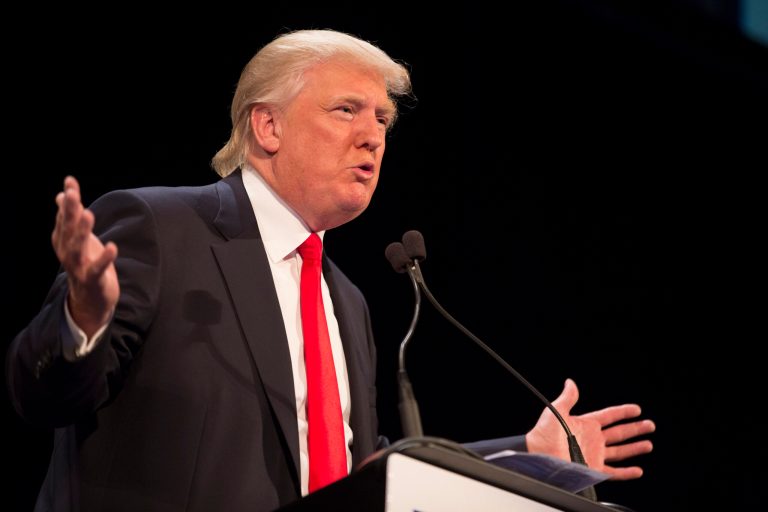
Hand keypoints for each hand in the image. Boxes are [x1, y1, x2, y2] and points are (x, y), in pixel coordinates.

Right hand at [52, 176, 118, 336]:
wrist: (90, 299)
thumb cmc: (85, 262)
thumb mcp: (78, 238)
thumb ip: (71, 217)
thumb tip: (62, 194)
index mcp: (63, 240)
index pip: (64, 216)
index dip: (68, 199)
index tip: (70, 181)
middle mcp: (66, 252)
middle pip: (67, 229)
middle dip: (69, 211)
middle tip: (72, 193)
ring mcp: (78, 267)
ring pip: (76, 248)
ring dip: (81, 232)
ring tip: (88, 214)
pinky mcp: (92, 280)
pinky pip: (97, 269)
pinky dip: (104, 259)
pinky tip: (113, 247)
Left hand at [525, 378, 654, 479]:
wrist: (538, 455)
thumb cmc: (543, 434)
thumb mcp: (556, 411)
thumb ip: (568, 398)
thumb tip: (570, 382)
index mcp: (585, 424)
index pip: (609, 416)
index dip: (622, 412)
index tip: (636, 409)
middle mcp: (592, 439)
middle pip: (619, 433)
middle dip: (634, 429)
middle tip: (649, 425)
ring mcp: (594, 454)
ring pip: (620, 451)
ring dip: (634, 448)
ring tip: (648, 444)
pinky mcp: (594, 469)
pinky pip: (614, 472)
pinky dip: (626, 473)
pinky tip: (637, 470)